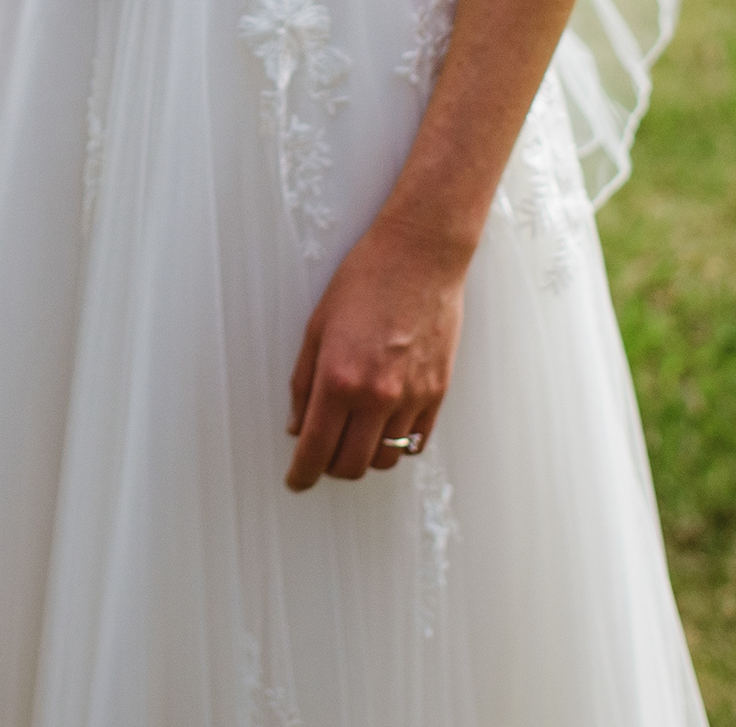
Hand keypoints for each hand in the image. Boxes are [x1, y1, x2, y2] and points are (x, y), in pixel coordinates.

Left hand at [285, 213, 467, 490]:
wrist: (420, 255)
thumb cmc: (364, 281)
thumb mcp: (316, 328)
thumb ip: (303, 383)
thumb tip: (297, 426)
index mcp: (339, 379)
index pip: (315, 450)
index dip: (302, 475)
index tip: (297, 482)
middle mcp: (377, 396)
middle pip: (350, 466)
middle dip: (330, 469)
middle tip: (321, 457)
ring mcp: (412, 397)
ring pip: (384, 459)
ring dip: (364, 457)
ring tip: (354, 436)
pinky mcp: (438, 392)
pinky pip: (416, 442)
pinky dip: (396, 444)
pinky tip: (384, 425)